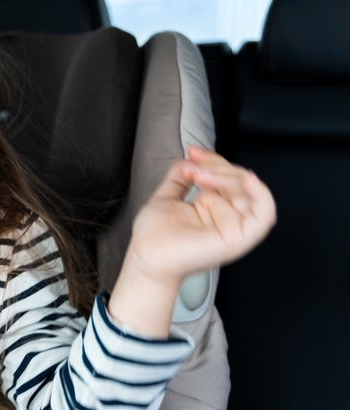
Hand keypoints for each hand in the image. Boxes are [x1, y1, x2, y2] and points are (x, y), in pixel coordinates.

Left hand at [108, 145, 274, 335]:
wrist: (146, 257)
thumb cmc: (154, 235)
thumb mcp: (167, 196)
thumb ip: (180, 176)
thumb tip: (191, 159)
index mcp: (213, 205)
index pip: (226, 175)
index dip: (213, 159)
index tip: (193, 152)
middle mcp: (227, 215)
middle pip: (239, 180)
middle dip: (219, 166)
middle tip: (195, 166)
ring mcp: (235, 227)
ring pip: (251, 192)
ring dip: (230, 176)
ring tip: (202, 175)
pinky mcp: (240, 239)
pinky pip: (264, 215)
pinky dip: (261, 195)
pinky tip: (247, 180)